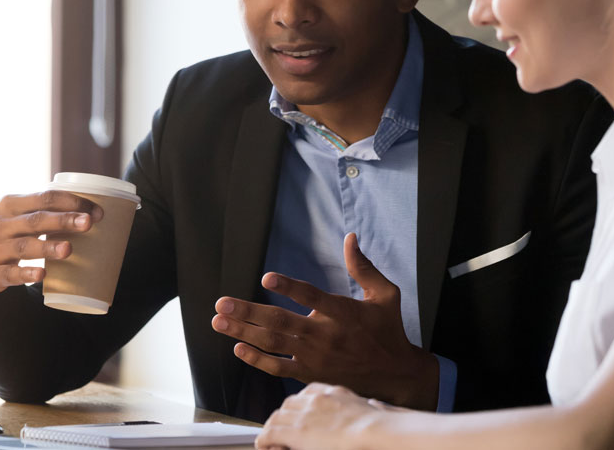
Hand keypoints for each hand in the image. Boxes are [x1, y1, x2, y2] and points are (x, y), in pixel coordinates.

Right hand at [0, 191, 102, 302]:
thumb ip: (42, 207)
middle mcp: (1, 225)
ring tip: (68, 249)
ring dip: (47, 248)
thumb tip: (87, 208)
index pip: (44, 198)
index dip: (72, 203)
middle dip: (63, 221)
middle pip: (36, 220)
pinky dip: (26, 274)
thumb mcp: (12, 210)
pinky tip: (42, 275)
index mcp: (10, 205)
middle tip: (89, 223)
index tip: (97, 211)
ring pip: (24, 247)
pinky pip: (10, 274)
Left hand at [212, 233, 439, 409]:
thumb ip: (364, 267)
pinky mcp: (310, 373)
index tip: (266, 278)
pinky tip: (238, 348)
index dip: (289, 288)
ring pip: (274, 344)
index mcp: (344, 313)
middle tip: (222, 304)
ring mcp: (315, 357)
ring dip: (244, 332)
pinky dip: (257, 359)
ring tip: (219, 322)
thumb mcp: (385, 294)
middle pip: (282, 323)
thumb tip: (350, 238)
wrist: (393, 374)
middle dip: (249, 312)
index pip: (313, 297)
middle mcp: (326, 336)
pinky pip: (278, 368)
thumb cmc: (388, 328)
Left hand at [256, 382, 397, 449]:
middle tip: (282, 431)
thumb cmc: (382, 426)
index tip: (298, 416)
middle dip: (283, 417)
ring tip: (271, 441)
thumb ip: (369, 404)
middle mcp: (316, 399)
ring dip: (272, 429)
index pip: (307, 393)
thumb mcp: (374, 408)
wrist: (377, 431)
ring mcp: (306, 414)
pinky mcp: (298, 431)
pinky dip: (264, 441)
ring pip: (276, 417)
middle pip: (289, 404)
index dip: (299, 407)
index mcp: (334, 392)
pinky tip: (264, 446)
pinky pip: (269, 433)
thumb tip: (374, 404)